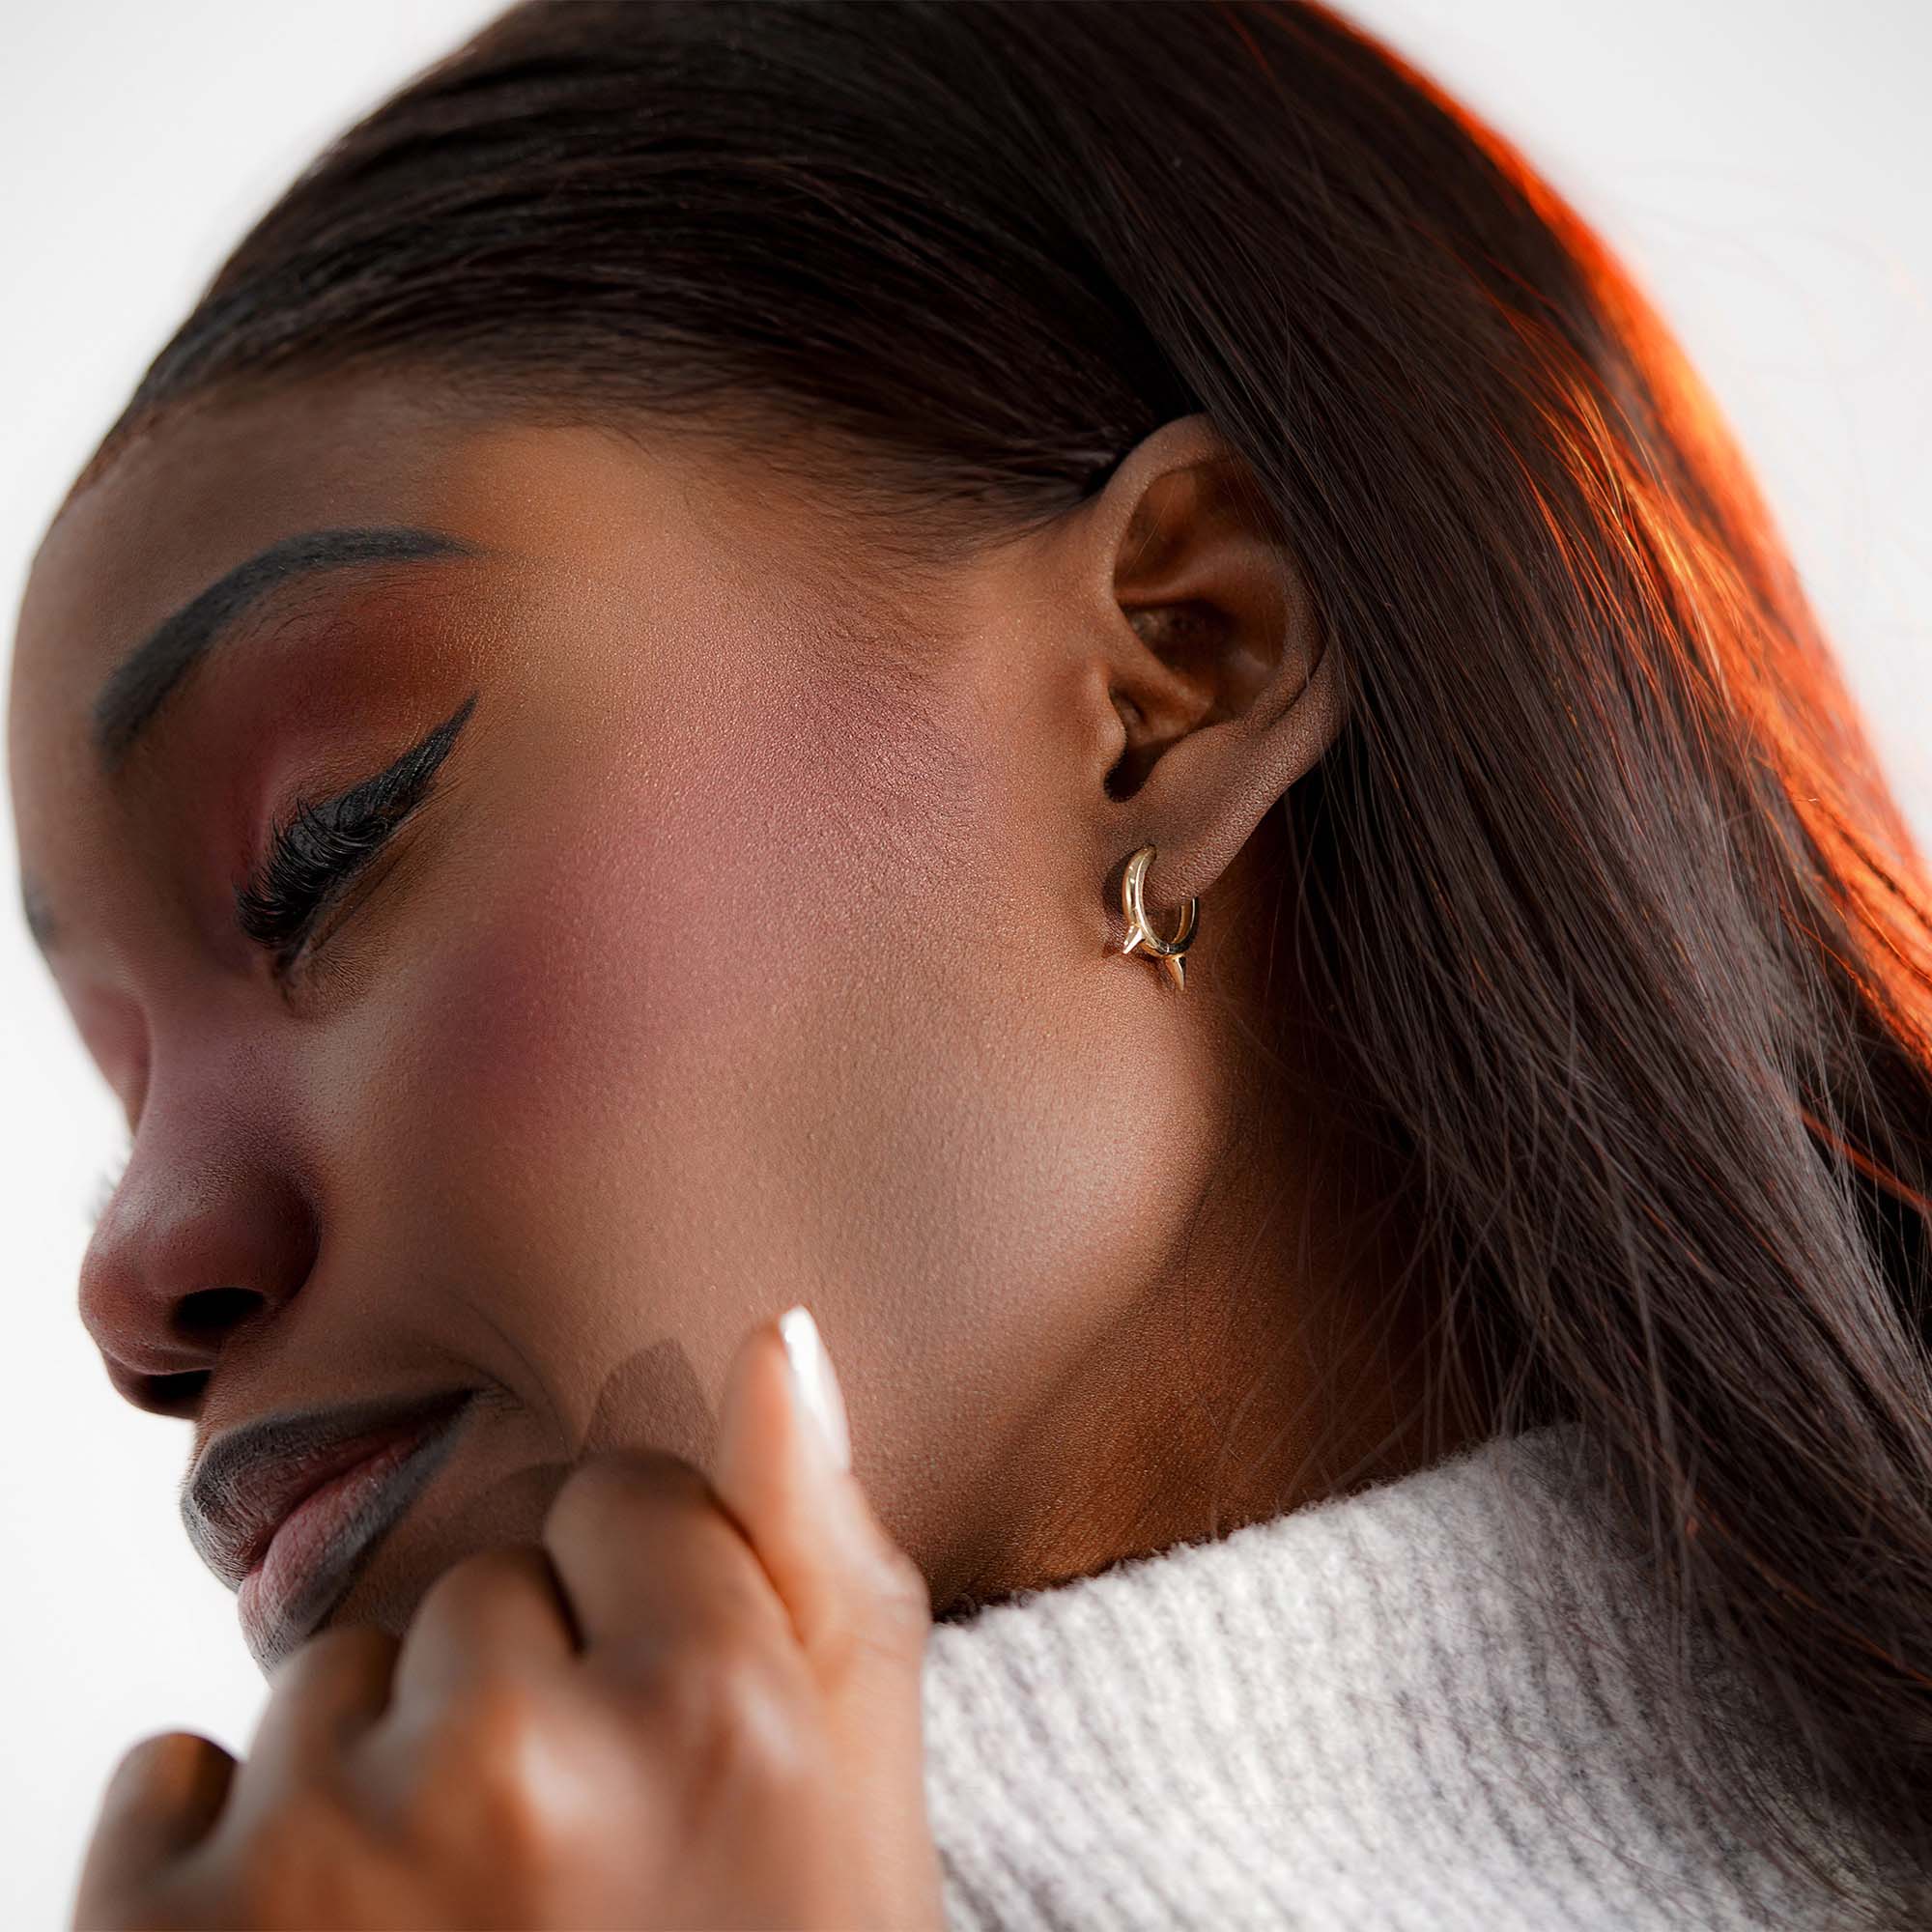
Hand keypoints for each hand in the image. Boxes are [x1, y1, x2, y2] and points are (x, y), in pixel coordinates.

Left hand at [72, 1306, 945, 1930]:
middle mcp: (528, 1769)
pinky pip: (168, 1772)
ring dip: (368, 1787)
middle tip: (556, 1887)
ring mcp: (333, 1864)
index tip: (650, 1743)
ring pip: (329, 1677)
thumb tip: (782, 1342)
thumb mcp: (850, 1819)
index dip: (637, 1620)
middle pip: (476, 1589)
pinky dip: (214, 1865)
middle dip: (506, 1701)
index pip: (623, 1497)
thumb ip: (823, 1562)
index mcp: (718, 1719)